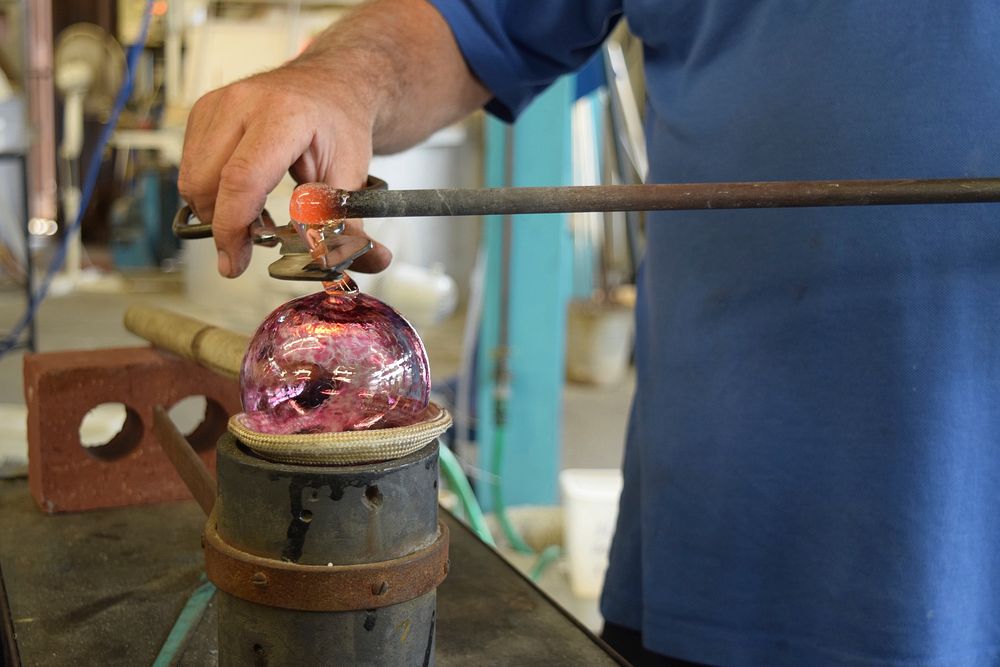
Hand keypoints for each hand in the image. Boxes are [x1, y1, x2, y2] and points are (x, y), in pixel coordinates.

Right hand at [177, 63, 391, 277]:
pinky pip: (191, 167)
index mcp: (284, 115)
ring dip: (216, 211)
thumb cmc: (339, 123)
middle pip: (208, 183)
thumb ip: (349, 222)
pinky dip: (211, 192)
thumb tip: (370, 262)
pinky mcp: (203, 113)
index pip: (242, 179)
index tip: (235, 262)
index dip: (233, 228)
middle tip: (256, 242)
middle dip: (225, 225)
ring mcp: (217, 104)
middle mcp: (243, 104)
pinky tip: (243, 195)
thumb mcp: (352, 174)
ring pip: (192, 179)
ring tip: (255, 217)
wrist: (330, 86)